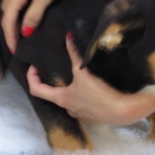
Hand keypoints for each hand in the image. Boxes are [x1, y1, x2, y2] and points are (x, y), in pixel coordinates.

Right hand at [1, 0, 75, 52]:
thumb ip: (33, 16)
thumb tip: (24, 33)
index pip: (8, 22)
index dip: (10, 38)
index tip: (14, 52)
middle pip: (6, 13)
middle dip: (10, 30)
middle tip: (17, 43)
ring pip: (9, 4)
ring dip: (12, 18)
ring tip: (20, 29)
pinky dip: (15, 6)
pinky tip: (22, 8)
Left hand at [26, 36, 154, 124]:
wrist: (122, 111)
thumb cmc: (99, 94)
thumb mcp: (84, 72)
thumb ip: (74, 54)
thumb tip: (67, 37)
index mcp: (61, 98)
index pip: (36, 89)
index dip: (31, 77)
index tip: (34, 67)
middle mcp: (67, 109)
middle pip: (53, 95)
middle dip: (53, 82)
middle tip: (57, 69)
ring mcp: (79, 115)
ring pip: (69, 101)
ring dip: (69, 90)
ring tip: (76, 77)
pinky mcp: (92, 117)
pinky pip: (82, 105)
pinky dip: (82, 96)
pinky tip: (92, 89)